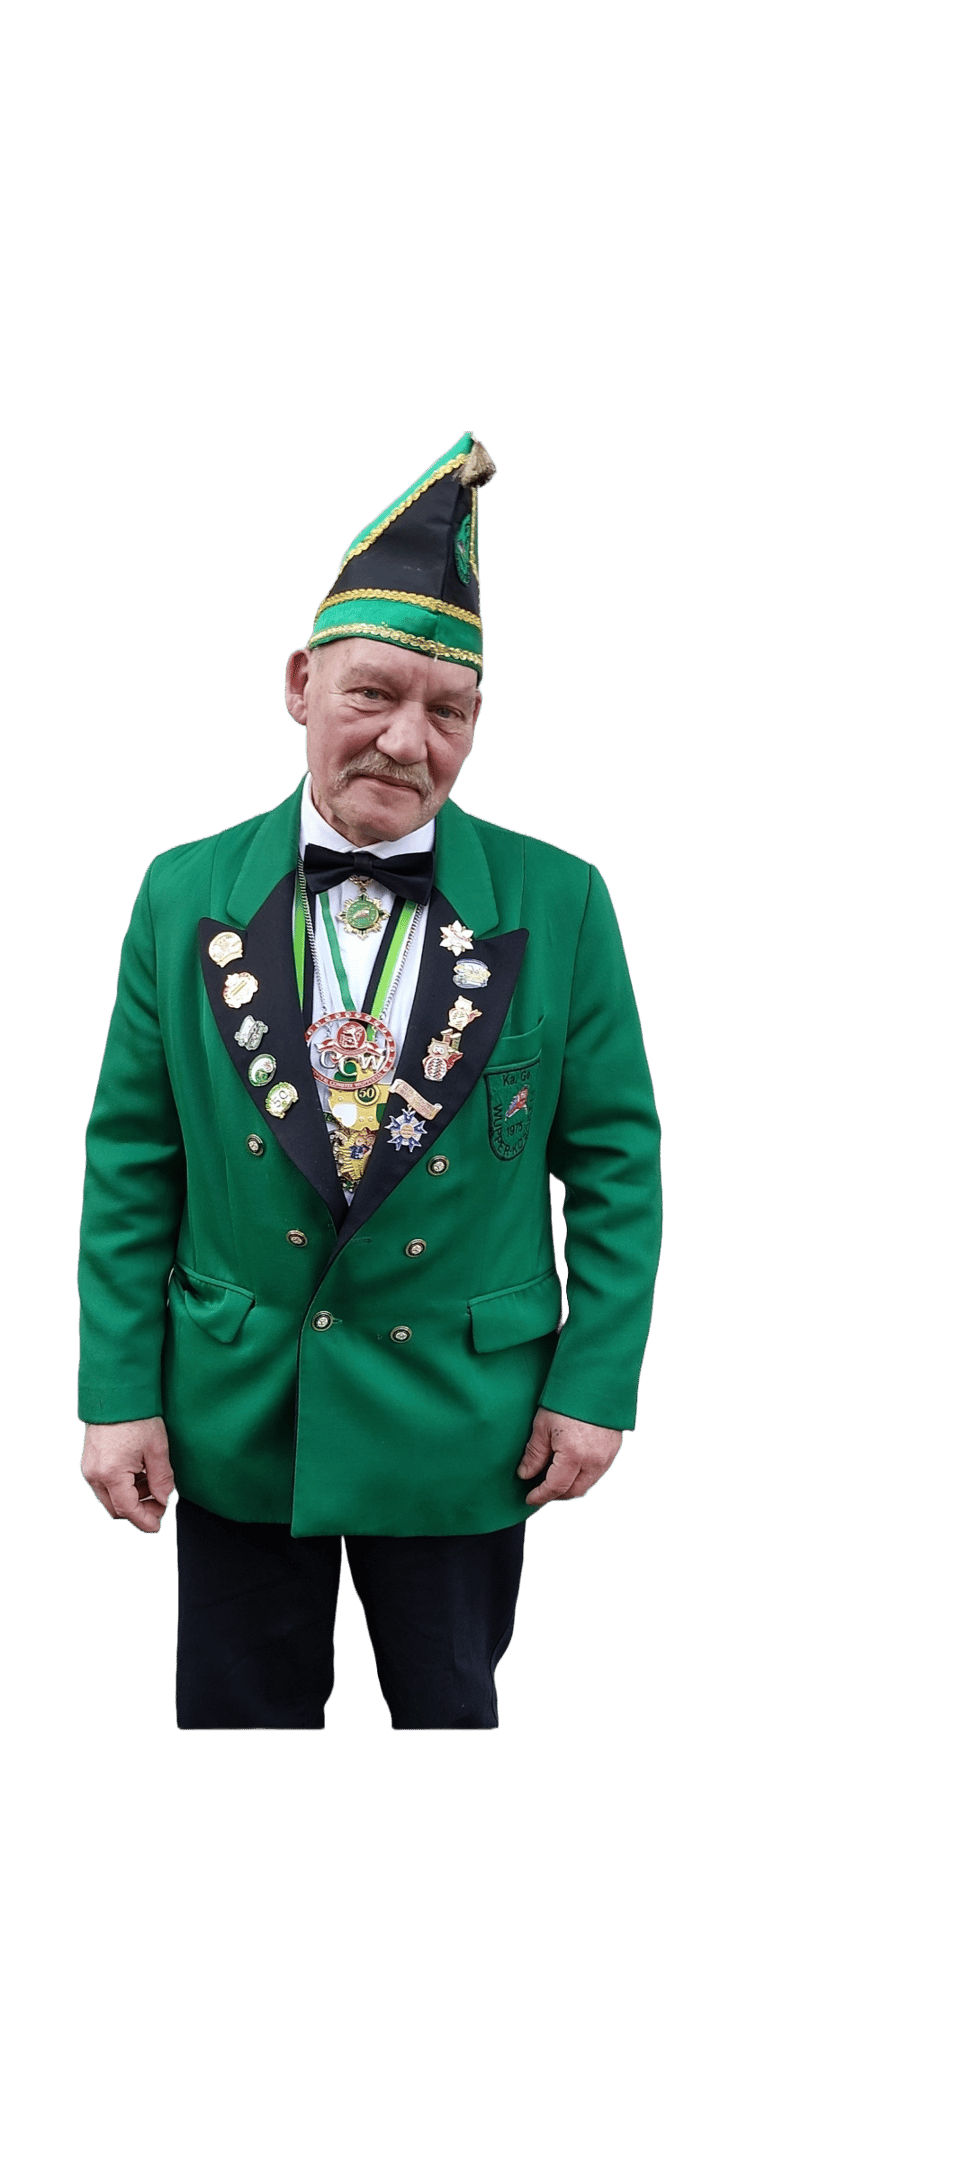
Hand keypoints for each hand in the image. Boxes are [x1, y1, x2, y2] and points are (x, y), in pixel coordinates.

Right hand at [80, 1417, 174, 1533]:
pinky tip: (139, 1473)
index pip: (128, 1510)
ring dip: (131, 1498)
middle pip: (116, 1509)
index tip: (159, 1524)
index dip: (145, 1521)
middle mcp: (95, 1475)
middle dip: (139, 1510)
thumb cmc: (137, 1417)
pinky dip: (122, 1486)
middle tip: (160, 1501)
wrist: (116, 1392)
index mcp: (111, 1473)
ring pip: (110, 1498)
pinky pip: (105, 1485)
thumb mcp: (157, 1449)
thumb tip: (165, 1500)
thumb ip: (162, 1480)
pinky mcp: (89, 1462)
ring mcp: (89, 1469)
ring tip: (152, 1481)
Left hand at [516, 1409, 622, 1505]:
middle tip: (540, 1490)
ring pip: (588, 1483)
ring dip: (571, 1485)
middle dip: (556, 1494)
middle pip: (574, 1491)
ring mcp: (607, 1456)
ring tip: (554, 1476)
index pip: (556, 1488)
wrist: (596, 1379)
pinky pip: (598, 1471)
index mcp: (574, 1455)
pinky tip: (571, 1464)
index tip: (530, 1498)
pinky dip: (583, 1474)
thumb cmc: (566, 1399)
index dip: (541, 1496)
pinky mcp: (614, 1448)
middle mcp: (594, 1460)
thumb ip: (534, 1454)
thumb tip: (525, 1474)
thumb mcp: (542, 1425)